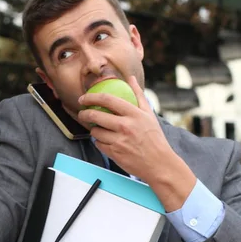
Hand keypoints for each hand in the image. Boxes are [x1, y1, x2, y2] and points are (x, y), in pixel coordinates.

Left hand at [77, 76, 195, 210]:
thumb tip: (130, 78)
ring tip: (99, 129)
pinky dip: (99, 142)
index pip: (108, 99)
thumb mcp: (149, 114)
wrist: (158, 163)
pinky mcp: (114, 153)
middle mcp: (125, 126)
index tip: (84, 98)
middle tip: (82, 113)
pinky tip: (106, 140)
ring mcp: (119, 140)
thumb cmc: (154, 138)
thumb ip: (138, 95)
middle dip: (84, 113)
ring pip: (95, 131)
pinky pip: (98, 144)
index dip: (91, 97)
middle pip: (95, 115)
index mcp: (134, 114)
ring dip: (94, 129)